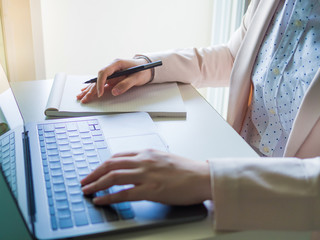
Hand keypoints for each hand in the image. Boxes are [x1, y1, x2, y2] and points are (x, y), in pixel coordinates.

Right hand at [77, 58, 151, 102]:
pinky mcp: (112, 76)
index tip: (100, 93)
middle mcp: (112, 67)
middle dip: (91, 89)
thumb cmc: (143, 70)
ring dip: (89, 89)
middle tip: (85, 98)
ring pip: (97, 81)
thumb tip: (114, 91)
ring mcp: (111, 71)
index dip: (100, 84)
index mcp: (117, 64)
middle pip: (98, 78)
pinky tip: (85, 91)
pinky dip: (93, 88)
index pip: (104, 73)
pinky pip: (101, 82)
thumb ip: (126, 84)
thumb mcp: (137, 78)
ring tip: (81, 96)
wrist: (147, 67)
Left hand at [81, 149, 211, 205]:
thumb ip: (148, 161)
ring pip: (114, 177)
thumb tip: (135, 168)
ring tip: (87, 190)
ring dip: (97, 184)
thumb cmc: (186, 169)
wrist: (202, 177)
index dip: (103, 164)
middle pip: (111, 164)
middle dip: (94, 173)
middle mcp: (144, 161)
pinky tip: (100, 200)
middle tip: (84, 181)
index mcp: (147, 153)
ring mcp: (147, 175)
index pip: (118, 156)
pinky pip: (124, 193)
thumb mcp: (164, 159)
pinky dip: (109, 197)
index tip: (95, 170)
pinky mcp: (151, 190)